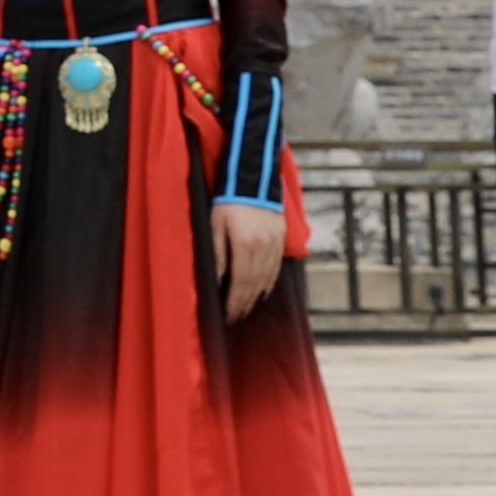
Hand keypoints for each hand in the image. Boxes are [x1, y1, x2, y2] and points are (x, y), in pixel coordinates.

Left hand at [211, 197, 286, 317]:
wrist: (252, 178)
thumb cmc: (227, 201)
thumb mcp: (215, 225)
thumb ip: (217, 254)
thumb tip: (217, 280)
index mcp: (245, 245)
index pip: (240, 283)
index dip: (235, 302)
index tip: (228, 316)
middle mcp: (263, 247)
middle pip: (254, 284)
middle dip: (245, 303)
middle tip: (236, 318)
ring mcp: (275, 243)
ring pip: (267, 277)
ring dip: (256, 296)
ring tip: (247, 308)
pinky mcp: (280, 237)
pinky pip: (276, 266)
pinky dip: (269, 281)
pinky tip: (263, 291)